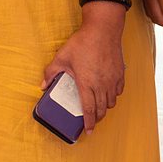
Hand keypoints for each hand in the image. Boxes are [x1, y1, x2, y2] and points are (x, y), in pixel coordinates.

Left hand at [43, 13, 126, 133]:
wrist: (103, 29)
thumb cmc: (82, 43)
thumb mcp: (62, 57)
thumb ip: (51, 73)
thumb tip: (42, 86)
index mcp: (86, 84)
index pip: (88, 110)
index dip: (88, 123)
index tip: (88, 131)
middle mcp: (101, 85)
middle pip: (101, 110)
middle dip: (96, 119)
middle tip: (91, 122)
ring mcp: (112, 80)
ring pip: (111, 102)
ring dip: (105, 108)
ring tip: (98, 108)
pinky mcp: (120, 74)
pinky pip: (118, 92)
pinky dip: (113, 96)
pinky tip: (108, 94)